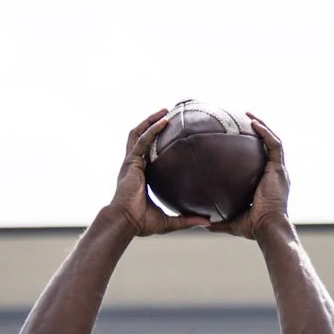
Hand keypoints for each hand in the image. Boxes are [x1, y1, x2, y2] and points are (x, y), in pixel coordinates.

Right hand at [108, 110, 211, 236]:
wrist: (126, 223)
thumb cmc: (142, 223)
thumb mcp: (169, 220)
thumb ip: (187, 219)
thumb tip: (208, 222)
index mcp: (140, 176)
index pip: (147, 153)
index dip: (155, 142)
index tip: (170, 135)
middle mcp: (134, 166)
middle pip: (141, 138)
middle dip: (152, 124)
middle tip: (168, 114)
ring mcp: (131, 163)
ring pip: (139, 134)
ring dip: (151, 120)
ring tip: (165, 111)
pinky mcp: (131, 162)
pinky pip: (142, 141)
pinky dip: (152, 129)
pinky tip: (163, 121)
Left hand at [211, 115, 289, 239]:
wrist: (268, 227)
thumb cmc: (253, 227)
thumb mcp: (231, 221)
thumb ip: (218, 221)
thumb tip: (201, 223)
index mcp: (267, 183)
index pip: (260, 161)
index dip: (252, 150)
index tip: (239, 141)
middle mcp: (274, 174)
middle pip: (268, 147)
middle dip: (258, 132)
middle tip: (243, 121)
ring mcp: (278, 171)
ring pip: (273, 141)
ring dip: (262, 126)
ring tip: (248, 115)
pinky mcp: (279, 168)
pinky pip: (274, 144)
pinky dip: (265, 132)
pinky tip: (253, 123)